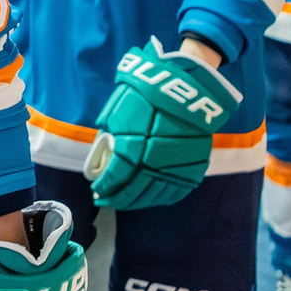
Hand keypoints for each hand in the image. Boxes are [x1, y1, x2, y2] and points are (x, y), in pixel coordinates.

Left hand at [84, 38, 241, 209]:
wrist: (188, 88)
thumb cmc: (148, 95)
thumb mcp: (119, 110)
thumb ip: (110, 135)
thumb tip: (101, 155)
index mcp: (134, 147)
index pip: (114, 177)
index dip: (104, 187)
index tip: (96, 190)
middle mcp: (155, 162)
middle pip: (133, 191)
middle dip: (117, 199)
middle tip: (106, 201)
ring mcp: (177, 168)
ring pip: (154, 195)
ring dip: (137, 202)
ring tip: (124, 202)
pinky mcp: (194, 169)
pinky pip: (175, 192)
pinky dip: (160, 198)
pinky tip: (149, 198)